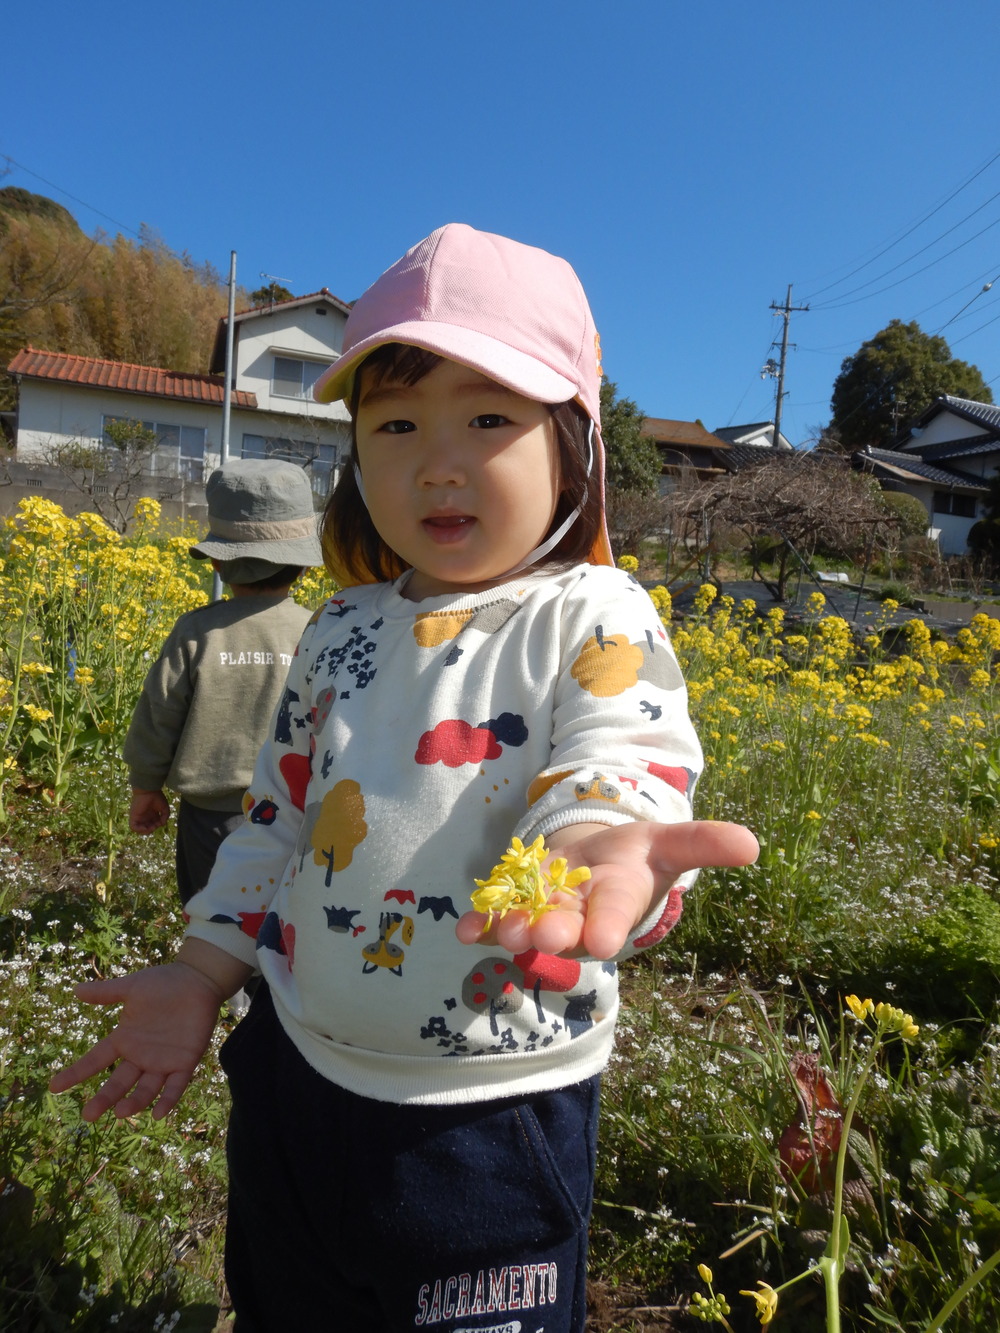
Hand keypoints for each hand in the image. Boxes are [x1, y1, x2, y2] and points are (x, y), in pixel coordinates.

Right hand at [48, 962, 223, 1121]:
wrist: (198, 978)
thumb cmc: (165, 982)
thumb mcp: (132, 988)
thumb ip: (105, 993)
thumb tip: (76, 990)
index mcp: (125, 1039)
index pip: (96, 1060)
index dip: (76, 1073)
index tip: (54, 1087)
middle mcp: (141, 1055)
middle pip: (119, 1082)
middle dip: (104, 1098)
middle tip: (88, 1115)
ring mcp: (163, 1061)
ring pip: (146, 1089)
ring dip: (134, 1102)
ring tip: (121, 1113)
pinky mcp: (185, 1062)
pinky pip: (175, 1086)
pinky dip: (168, 1099)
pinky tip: (158, 1114)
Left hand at [129, 789, 169, 833]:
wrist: (149, 791)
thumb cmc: (157, 797)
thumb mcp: (164, 808)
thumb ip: (165, 816)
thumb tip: (163, 824)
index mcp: (151, 814)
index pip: (153, 824)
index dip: (157, 826)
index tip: (161, 822)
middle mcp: (144, 816)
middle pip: (146, 828)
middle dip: (151, 829)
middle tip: (155, 826)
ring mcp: (138, 817)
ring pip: (139, 829)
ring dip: (145, 831)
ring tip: (150, 828)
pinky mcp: (134, 816)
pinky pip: (133, 827)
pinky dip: (139, 830)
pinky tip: (145, 828)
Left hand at [455, 819, 757, 960]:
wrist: (594, 865)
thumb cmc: (635, 856)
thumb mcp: (669, 842)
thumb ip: (704, 842)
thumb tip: (752, 845)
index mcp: (618, 897)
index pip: (615, 912)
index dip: (608, 925)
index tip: (600, 941)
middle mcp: (582, 915)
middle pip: (567, 926)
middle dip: (554, 932)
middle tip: (539, 936)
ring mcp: (546, 914)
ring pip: (528, 926)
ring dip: (513, 929)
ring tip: (503, 931)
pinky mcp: (516, 909)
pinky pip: (495, 920)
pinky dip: (480, 925)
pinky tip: (466, 929)